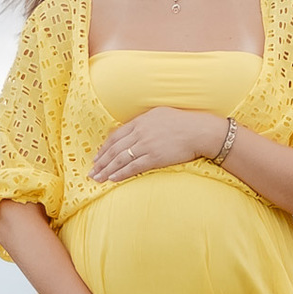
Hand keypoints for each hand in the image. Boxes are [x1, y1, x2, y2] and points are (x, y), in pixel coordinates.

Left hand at [90, 108, 229, 182]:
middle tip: (91, 171)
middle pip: (114, 148)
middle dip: (101, 161)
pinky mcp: (154, 157)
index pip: (116, 135)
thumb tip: (136, 128)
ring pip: (120, 159)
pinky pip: (133, 167)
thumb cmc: (185, 122)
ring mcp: (146, 145)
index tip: (97, 156)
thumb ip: (146, 122)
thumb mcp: (161, 114)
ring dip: (107, 170)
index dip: (105, 147)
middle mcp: (140, 132)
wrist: (200, 131)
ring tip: (97, 178)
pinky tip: (112, 179)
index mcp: (140, 121)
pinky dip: (121, 173)